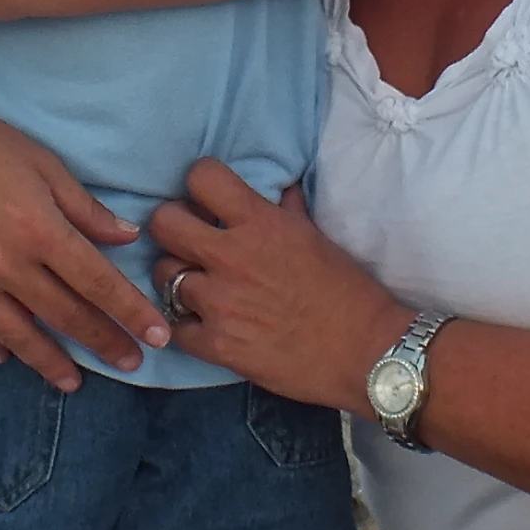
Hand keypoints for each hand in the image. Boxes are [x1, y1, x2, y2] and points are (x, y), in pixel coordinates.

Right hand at [0, 58, 171, 391]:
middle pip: (66, 315)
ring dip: (51, 362)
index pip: (98, 283)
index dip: (131, 313)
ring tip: (75, 383)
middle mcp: (8, 265)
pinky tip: (11, 357)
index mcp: (41, 231)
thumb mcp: (47, 167)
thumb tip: (128, 238)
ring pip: (20, 334)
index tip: (158, 336)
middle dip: (104, 342)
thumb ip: (87, 210)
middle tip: (133, 364)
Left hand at [149, 159, 412, 412]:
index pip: (201, 177)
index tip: (207, 200)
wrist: (365, 352)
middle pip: (164, 223)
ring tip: (198, 286)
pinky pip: (175, 327)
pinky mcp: (217, 345)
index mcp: (260, 223)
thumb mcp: (317, 238)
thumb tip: (279, 187)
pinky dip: (186, 326)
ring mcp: (220, 303)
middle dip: (173, 227)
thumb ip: (288, 210)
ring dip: (178, 278)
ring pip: (163, 275)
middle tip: (189, 240)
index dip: (200, 185)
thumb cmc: (348, 291)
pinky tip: (205, 325)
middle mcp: (232, 257)